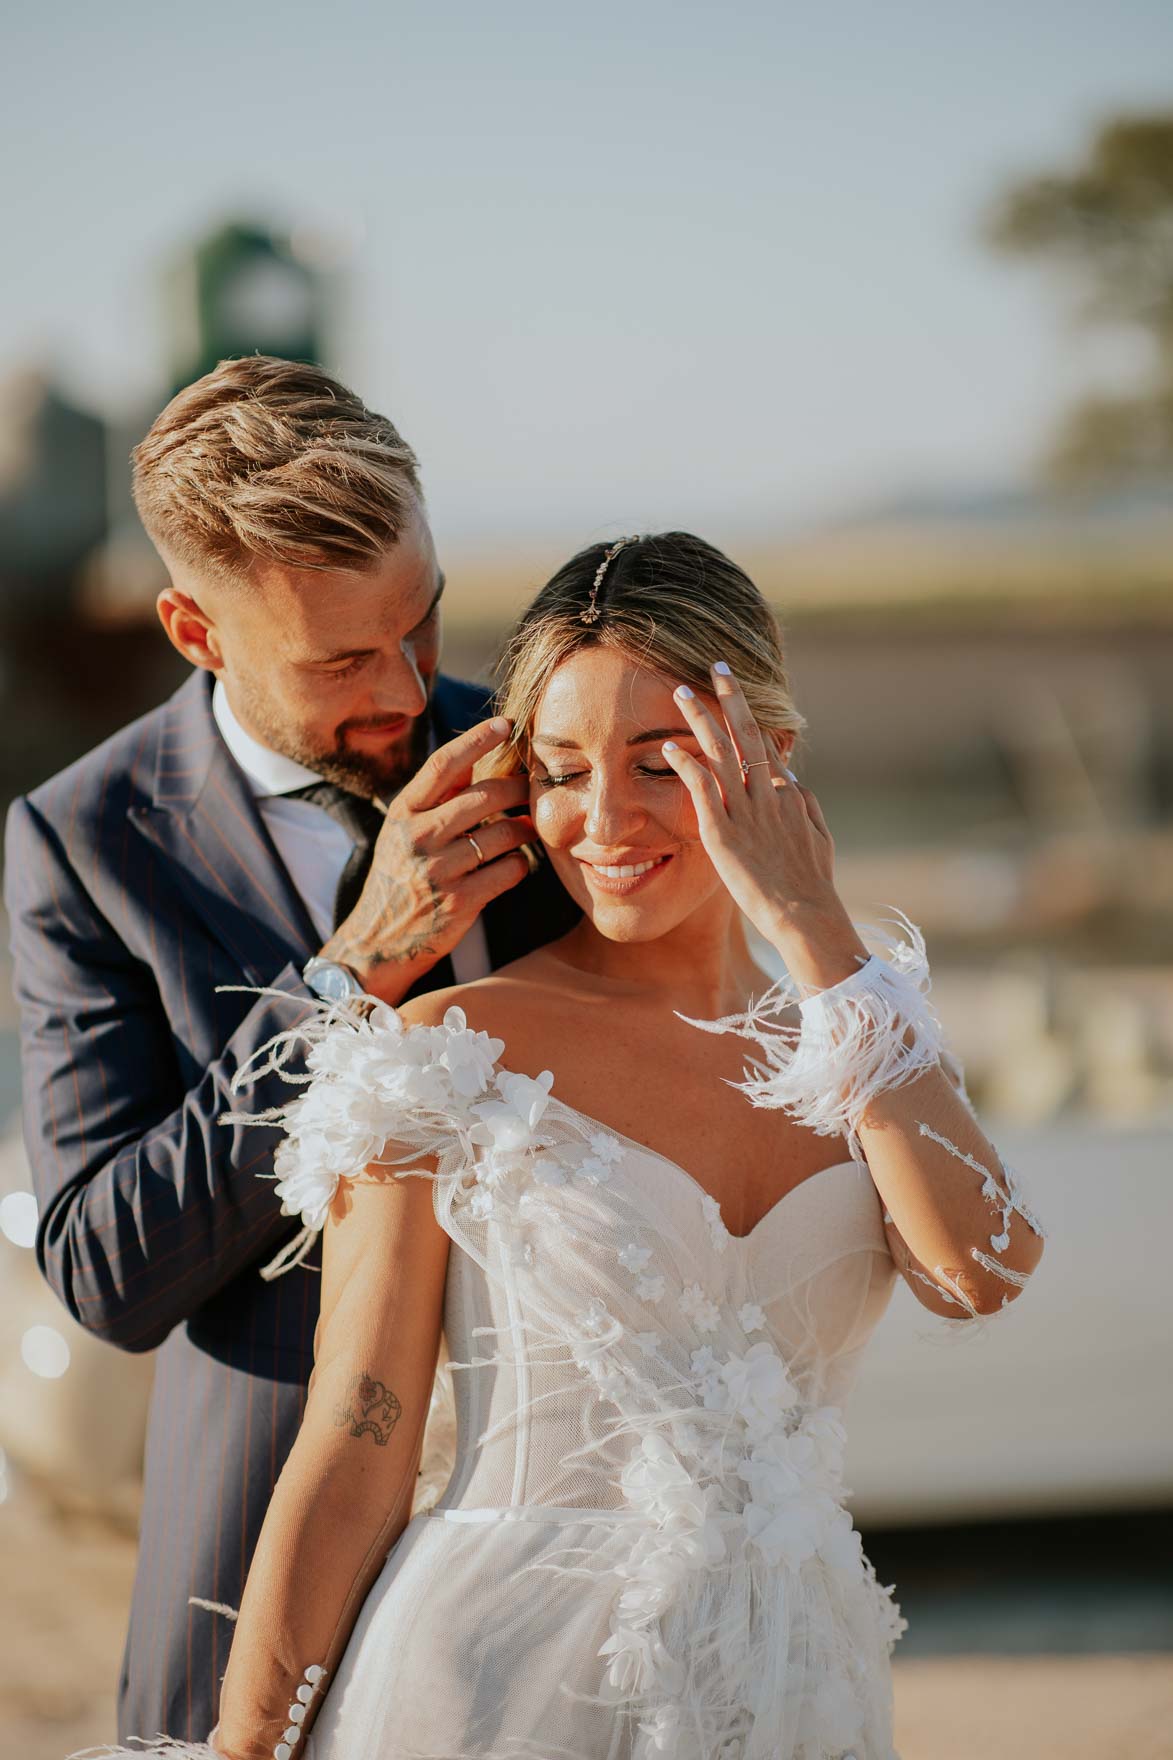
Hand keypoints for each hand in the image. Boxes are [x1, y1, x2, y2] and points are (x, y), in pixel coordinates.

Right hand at [320, 716, 534, 1002]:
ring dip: (524, 829)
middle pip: (483, 796)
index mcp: (403, 813)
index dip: (477, 739)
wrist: (377, 941)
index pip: (444, 764)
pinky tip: (516, 865)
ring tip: (528, 829)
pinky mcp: (459, 903)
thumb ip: (435, 796)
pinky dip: (521, 865)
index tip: (506, 724)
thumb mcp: (402, 831)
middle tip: (533, 788)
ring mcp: (438, 871)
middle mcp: (417, 837)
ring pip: (504, 834)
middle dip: (517, 788)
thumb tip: (473, 755)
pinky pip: (509, 871)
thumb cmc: (398, 878)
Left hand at [660, 663, 867, 989]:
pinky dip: (685, 764)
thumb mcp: (818, 837)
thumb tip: (794, 783)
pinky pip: (702, 789)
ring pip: (721, 752)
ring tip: (680, 693)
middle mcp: (768, 794)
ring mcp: (745, 812)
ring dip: (700, 719)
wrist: (806, 914)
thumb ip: (805, 807)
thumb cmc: (811, 883)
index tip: (734, 693)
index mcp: (789, 794)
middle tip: (716, 666)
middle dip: (731, 697)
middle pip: (747, 734)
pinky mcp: (723, 833)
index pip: (765, 745)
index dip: (749, 716)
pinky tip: (669, 747)